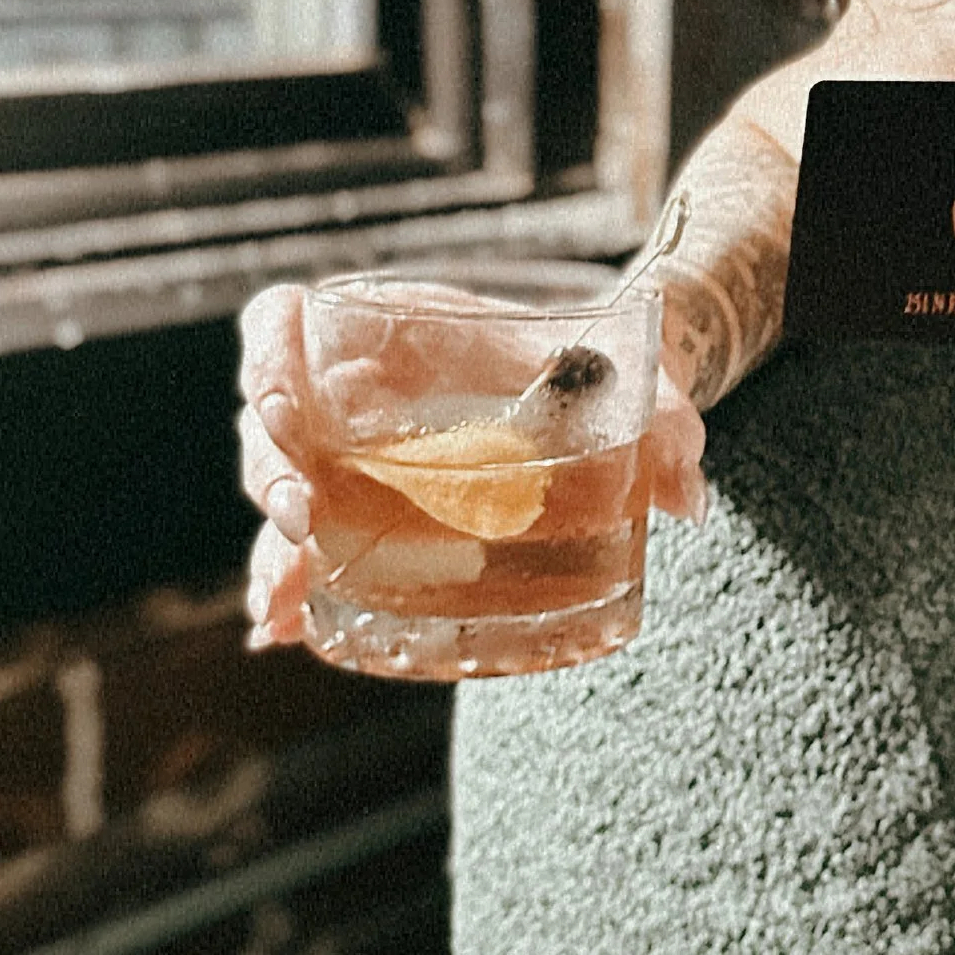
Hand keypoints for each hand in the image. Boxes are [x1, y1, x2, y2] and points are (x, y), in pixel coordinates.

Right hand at [236, 276, 708, 653]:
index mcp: (392, 328)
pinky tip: (285, 631)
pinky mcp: (362, 514)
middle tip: (303, 520)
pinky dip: (292, 588)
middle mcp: (350, 390)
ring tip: (285, 600)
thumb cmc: (600, 371)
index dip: (264, 359)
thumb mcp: (635, 383)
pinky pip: (307, 549)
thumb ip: (666, 424)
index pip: (283, 323)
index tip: (281, 406)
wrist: (602, 401)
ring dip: (274, 547)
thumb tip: (691, 500)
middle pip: (269, 424)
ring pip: (281, 494)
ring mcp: (349, 456)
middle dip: (270, 473)